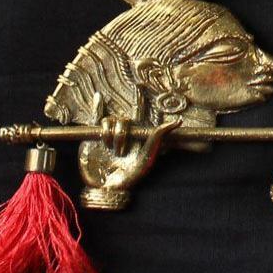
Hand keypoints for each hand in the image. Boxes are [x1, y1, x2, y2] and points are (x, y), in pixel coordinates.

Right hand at [77, 91, 178, 209]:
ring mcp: (108, 134)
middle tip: (120, 151)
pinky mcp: (93, 137)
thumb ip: (159, 137)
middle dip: (121, 134)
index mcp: (137, 133)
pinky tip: (97, 98)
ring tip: (110, 151)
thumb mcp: (147, 156)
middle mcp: (123, 131)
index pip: (138, 112)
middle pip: (122, 120)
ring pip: (107, 122)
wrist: (107, 187)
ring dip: (108, 135)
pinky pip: (95, 119)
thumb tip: (178, 120)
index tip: (139, 85)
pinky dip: (96, 108)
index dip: (138, 99)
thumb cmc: (131, 175)